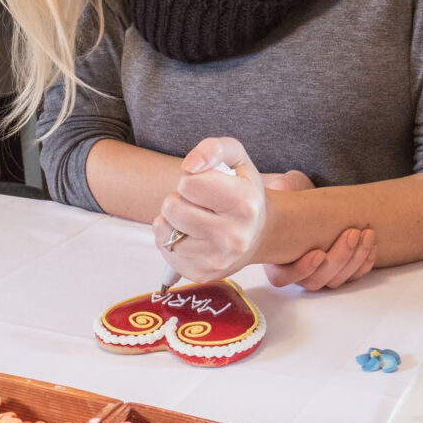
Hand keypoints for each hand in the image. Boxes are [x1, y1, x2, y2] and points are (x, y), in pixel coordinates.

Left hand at [154, 136, 268, 280]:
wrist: (258, 234)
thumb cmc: (242, 192)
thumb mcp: (236, 160)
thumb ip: (214, 148)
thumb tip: (190, 165)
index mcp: (244, 203)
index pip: (189, 183)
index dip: (191, 179)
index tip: (206, 185)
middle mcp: (234, 236)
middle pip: (172, 207)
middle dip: (179, 199)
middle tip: (199, 204)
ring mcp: (217, 259)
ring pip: (164, 230)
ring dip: (172, 220)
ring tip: (193, 218)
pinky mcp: (201, 274)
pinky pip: (164, 249)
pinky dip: (170, 239)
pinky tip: (190, 236)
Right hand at [251, 167, 378, 287]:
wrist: (310, 197)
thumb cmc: (291, 193)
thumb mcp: (281, 188)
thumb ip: (279, 192)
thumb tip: (283, 190)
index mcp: (273, 256)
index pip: (282, 278)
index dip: (301, 270)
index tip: (318, 253)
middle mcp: (295, 271)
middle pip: (316, 281)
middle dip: (339, 259)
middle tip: (353, 233)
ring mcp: (318, 273)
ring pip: (336, 280)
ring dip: (355, 260)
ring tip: (367, 234)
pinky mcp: (337, 271)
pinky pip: (351, 277)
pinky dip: (364, 264)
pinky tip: (372, 245)